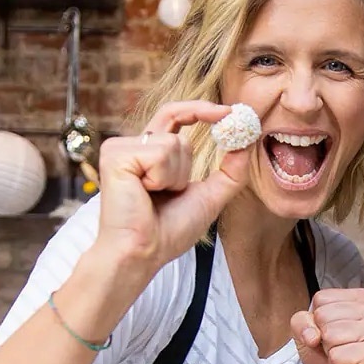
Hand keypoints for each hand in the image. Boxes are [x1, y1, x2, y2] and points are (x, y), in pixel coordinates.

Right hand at [93, 100, 253, 273]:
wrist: (143, 252)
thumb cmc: (168, 232)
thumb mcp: (210, 197)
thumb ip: (231, 171)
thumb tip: (248, 142)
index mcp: (150, 154)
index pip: (175, 116)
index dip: (201, 110)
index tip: (230, 113)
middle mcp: (133, 147)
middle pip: (181, 138)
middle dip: (187, 171)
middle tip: (171, 195)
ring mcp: (121, 149)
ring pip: (173, 144)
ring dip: (175, 177)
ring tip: (153, 196)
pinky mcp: (115, 154)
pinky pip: (159, 153)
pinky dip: (161, 177)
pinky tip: (143, 193)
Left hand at [291, 289, 363, 363]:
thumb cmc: (332, 360)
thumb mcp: (307, 333)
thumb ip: (300, 321)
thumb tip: (313, 334)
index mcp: (363, 298)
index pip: (321, 298)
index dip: (317, 321)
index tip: (333, 335)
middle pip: (324, 315)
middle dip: (324, 338)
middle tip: (341, 349)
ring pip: (330, 335)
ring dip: (331, 353)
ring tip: (346, 358)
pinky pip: (337, 355)